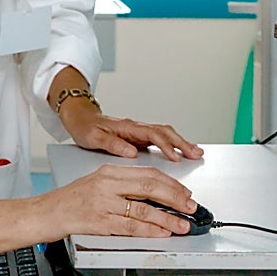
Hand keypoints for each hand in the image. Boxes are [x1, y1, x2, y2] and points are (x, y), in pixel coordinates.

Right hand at [46, 163, 197, 237]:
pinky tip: (162, 232)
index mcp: (109, 171)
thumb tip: (153, 194)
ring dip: (168, 218)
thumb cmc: (71, 199)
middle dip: (176, 197)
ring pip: (144, 208)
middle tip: (190, 206)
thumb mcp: (97, 182)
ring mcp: (104, 203)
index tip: (184, 192)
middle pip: (150, 186)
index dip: (171, 183)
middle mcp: (108, 184)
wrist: (46, 212)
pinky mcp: (100, 222)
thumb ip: (122, 185)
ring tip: (182, 224)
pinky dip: (150, 229)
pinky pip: (131, 225)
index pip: (148, 173)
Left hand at [59, 100, 203, 161]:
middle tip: (196, 154)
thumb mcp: (94, 138)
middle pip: (165, 132)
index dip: (165, 145)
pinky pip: (161, 139)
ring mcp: (138, 132)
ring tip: (196, 153)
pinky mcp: (139, 137)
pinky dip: (173, 144)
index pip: (152, 134)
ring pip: (165, 134)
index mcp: (127, 127)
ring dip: (181, 142)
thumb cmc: (85, 127)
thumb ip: (113, 144)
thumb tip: (131, 152)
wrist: (80, 118)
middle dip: (182, 143)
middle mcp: (136, 128)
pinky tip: (181, 151)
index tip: (176, 157)